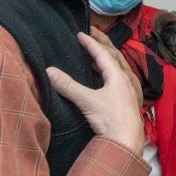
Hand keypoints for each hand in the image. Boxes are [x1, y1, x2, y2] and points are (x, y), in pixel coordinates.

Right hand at [47, 30, 143, 151]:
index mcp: (118, 76)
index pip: (102, 54)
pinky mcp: (125, 101)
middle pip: (113, 57)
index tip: (80, 33)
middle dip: (101, 46)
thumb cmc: (111, 119)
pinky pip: (116, 80)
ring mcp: (126, 91)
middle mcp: (125, 80)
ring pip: (116, 69)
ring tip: (92, 56)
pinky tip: (100, 79)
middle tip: (89, 37)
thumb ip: (68, 86)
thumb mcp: (87, 101)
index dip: (90, 43)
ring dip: (104, 60)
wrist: (126, 142)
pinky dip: (106, 74)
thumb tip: (49, 71)